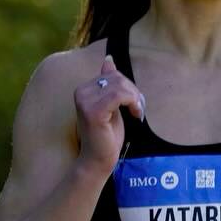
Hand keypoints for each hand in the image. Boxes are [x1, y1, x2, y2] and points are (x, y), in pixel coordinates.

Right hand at [74, 53, 146, 170]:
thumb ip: (110, 85)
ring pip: (119, 85)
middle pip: (116, 77)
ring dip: (135, 98)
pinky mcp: (93, 112)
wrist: (98, 160)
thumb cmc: (106, 137)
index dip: (128, 86)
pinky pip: (119, 95)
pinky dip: (132, 102)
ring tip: (137, 112)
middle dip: (133, 91)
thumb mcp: (111, 106)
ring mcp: (85, 101)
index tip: (135, 104)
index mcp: (84, 89)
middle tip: (138, 109)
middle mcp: (81, 92)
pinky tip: (135, 114)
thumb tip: (108, 59)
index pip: (112, 74)